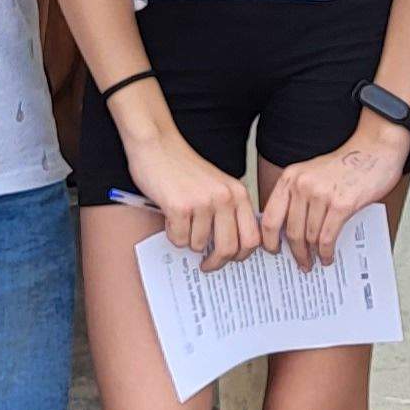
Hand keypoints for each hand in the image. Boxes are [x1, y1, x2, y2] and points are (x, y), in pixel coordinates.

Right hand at [119, 125, 264, 267]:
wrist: (157, 144)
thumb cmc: (183, 167)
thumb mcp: (217, 185)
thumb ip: (228, 211)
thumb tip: (231, 249)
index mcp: (238, 193)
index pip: (252, 237)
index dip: (242, 255)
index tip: (231, 260)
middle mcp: (225, 198)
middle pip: (229, 248)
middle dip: (216, 262)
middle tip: (206, 264)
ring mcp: (203, 202)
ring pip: (199, 245)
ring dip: (188, 240)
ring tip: (181, 222)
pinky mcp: (180, 207)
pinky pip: (179, 239)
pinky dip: (172, 234)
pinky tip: (170, 217)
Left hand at [261, 115, 407, 267]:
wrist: (375, 149)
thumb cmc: (346, 164)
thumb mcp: (311, 173)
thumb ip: (298, 196)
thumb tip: (290, 229)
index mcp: (290, 178)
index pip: (270, 216)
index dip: (269, 239)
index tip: (273, 251)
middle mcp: (302, 185)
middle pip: (291, 231)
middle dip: (295, 252)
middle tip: (301, 263)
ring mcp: (321, 194)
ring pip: (309, 236)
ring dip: (313, 254)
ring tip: (316, 261)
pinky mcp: (341, 204)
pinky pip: (327, 236)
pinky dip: (326, 251)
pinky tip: (328, 256)